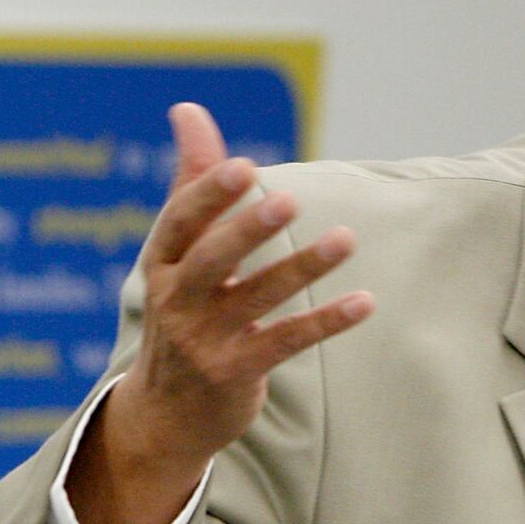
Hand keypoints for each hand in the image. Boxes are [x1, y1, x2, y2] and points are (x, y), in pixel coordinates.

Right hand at [67, 103, 373, 523]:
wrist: (163, 415)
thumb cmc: (179, 311)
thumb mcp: (175, 252)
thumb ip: (191, 181)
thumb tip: (187, 108)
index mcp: (160, 264)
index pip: (179, 223)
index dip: (207, 195)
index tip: (241, 165)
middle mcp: (176, 301)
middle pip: (211, 260)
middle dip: (246, 230)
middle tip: (289, 200)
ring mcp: (204, 341)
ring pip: (257, 298)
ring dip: (303, 267)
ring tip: (346, 238)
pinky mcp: (235, 373)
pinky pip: (285, 342)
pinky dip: (325, 321)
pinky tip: (364, 302)